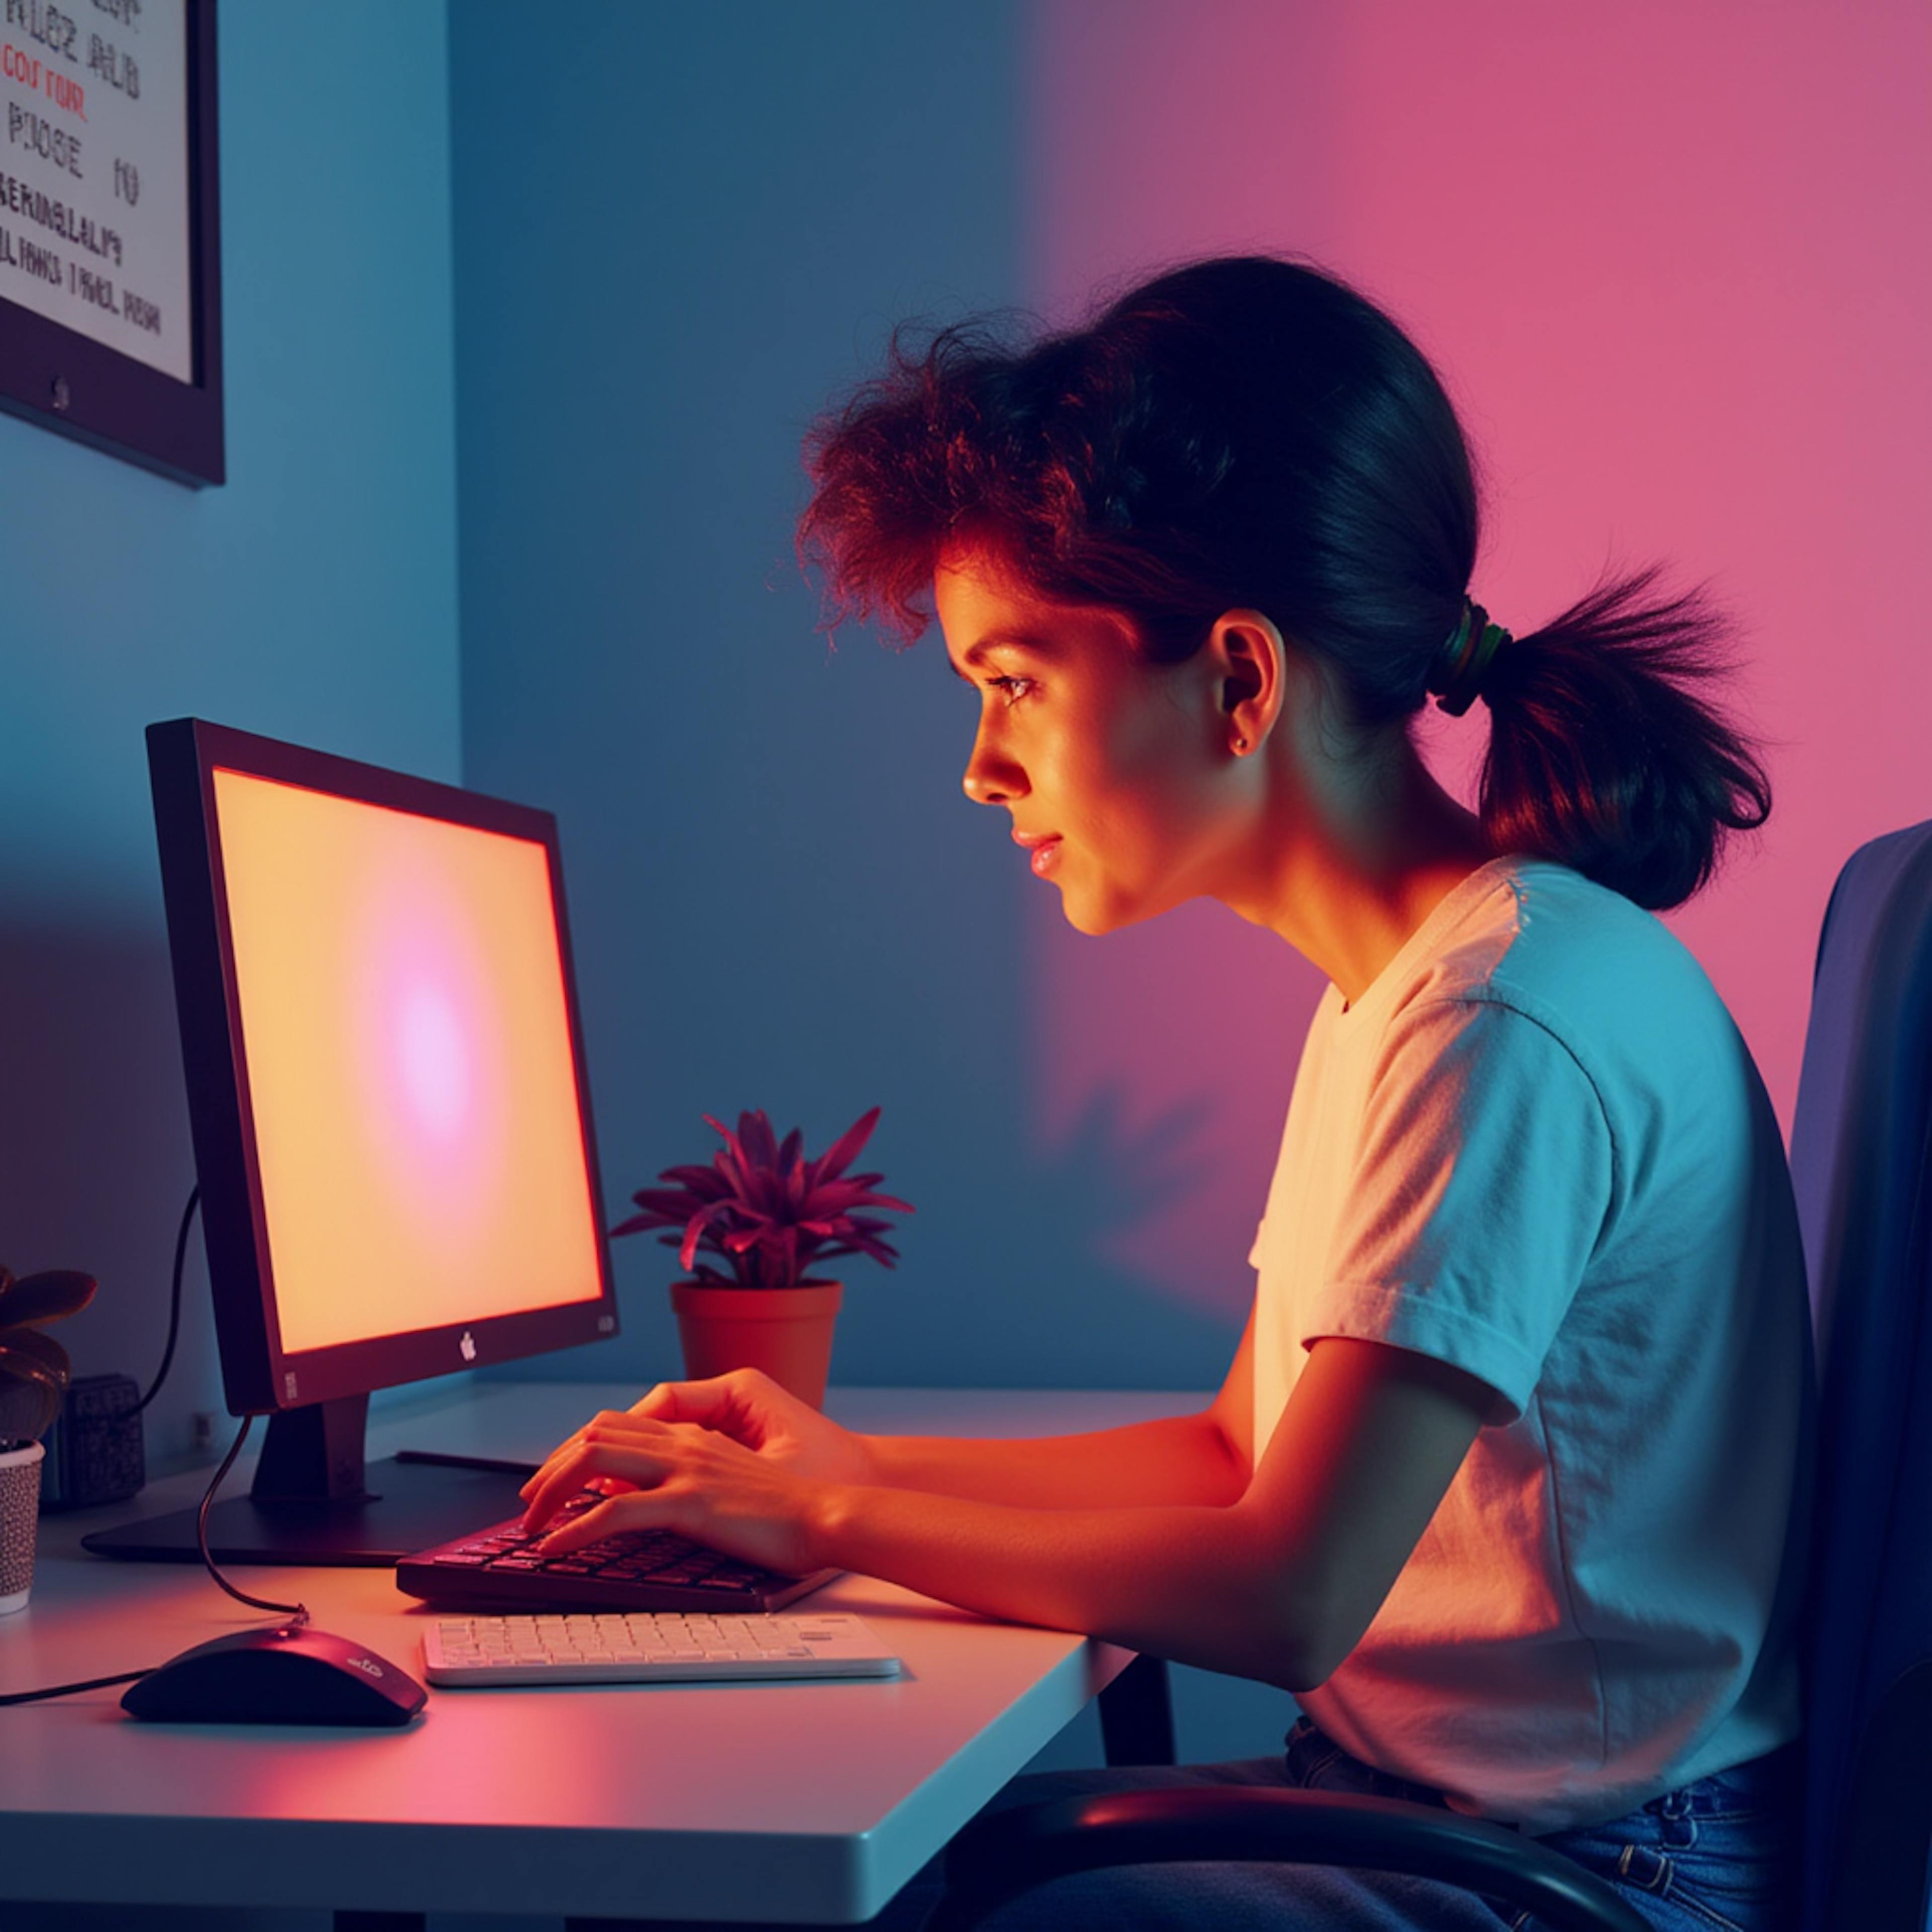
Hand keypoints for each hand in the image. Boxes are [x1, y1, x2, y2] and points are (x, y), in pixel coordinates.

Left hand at [517, 1412, 830, 1576]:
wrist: (829, 1515)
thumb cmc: (789, 1511)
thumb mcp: (732, 1486)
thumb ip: (692, 1482)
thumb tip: (646, 1499)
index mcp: (695, 1438)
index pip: (616, 1426)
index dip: (573, 1449)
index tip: (553, 1484)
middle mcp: (685, 1444)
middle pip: (594, 1435)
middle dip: (550, 1469)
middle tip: (529, 1506)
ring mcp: (687, 1469)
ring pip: (595, 1460)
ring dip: (552, 1492)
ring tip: (531, 1527)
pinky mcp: (691, 1502)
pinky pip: (617, 1509)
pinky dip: (577, 1529)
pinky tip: (556, 1548)